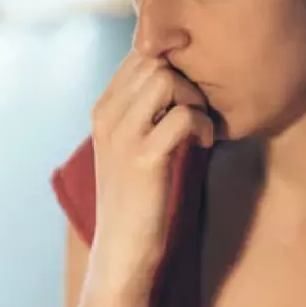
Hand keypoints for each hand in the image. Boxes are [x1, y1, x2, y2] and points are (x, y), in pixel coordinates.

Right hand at [88, 52, 215, 287]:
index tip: (188, 95)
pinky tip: (203, 144)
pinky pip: (183, 116)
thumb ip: (142, 112)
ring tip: (200, 126)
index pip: (138, 55)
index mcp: (102, 109)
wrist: (121, 251)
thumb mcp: (129, 147)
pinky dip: (203, 125)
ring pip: (167, 79)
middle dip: (186, 78)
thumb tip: (176, 79)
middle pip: (154, 60)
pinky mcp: (144, 158)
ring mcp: (122, 136)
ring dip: (195, 98)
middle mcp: (106, 116)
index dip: (172, 65)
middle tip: (198, 110)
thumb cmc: (134, 200)